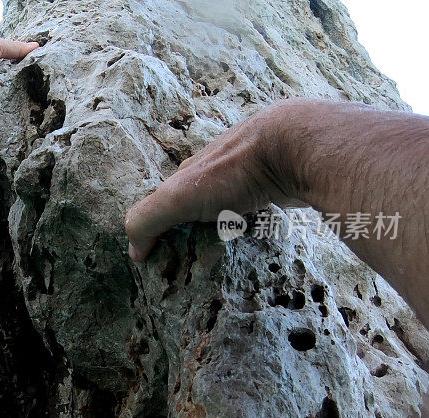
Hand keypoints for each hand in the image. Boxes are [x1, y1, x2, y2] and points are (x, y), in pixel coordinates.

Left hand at [0, 36, 38, 108]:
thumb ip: (16, 48)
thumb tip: (37, 46)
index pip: (6, 72)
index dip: (18, 76)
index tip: (34, 82)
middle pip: (1, 89)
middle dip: (13, 94)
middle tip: (32, 100)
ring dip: (3, 106)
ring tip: (22, 112)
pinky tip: (5, 118)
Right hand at [125, 101, 307, 260]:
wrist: (295, 147)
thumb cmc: (234, 171)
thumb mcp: (177, 197)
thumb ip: (148, 219)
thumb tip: (133, 252)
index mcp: (189, 173)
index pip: (167, 203)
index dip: (161, 227)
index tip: (164, 255)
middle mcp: (217, 173)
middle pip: (200, 206)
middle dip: (196, 228)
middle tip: (198, 259)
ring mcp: (249, 178)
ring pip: (232, 209)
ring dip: (228, 229)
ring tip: (230, 255)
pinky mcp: (277, 187)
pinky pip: (261, 213)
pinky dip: (256, 227)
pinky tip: (260, 239)